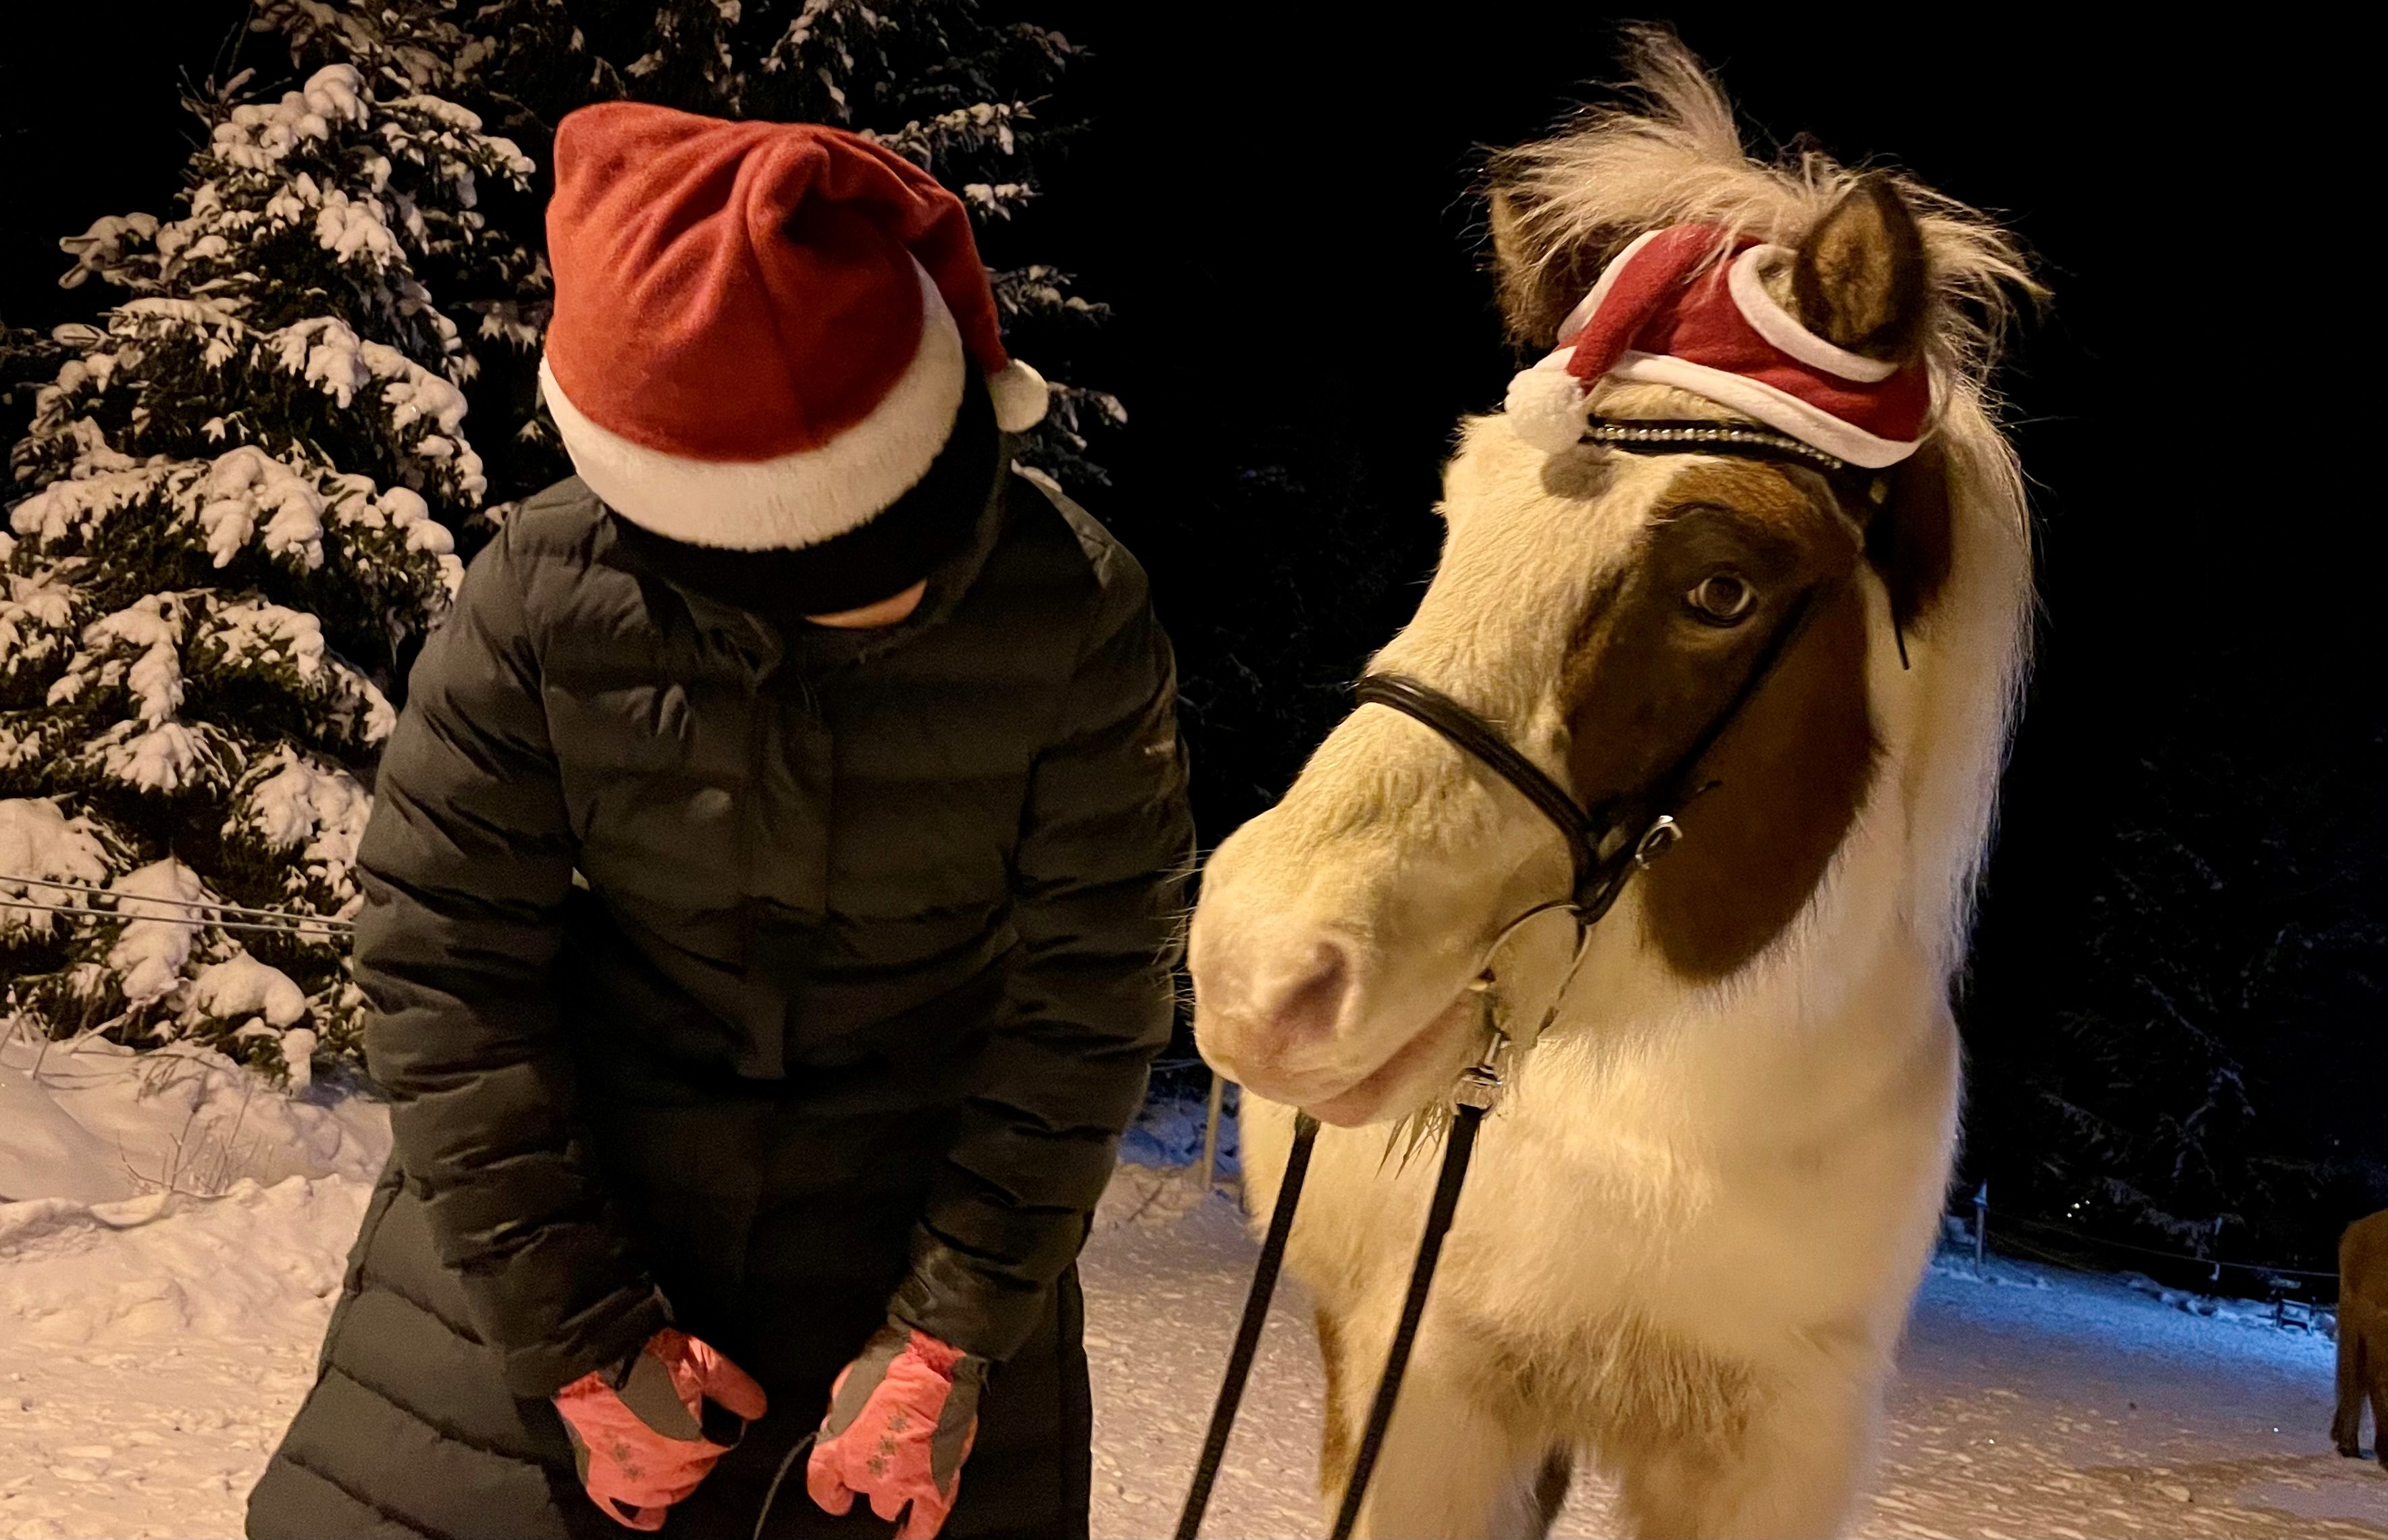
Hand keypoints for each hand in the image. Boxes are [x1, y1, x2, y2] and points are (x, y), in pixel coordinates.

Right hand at [553, 1327, 767, 1530]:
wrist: (592, 1358)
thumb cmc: (649, 1358)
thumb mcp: (705, 1362)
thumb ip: (736, 1390)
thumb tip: (757, 1409)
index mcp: (692, 1443)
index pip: (721, 1445)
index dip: (718, 1427)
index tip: (708, 1413)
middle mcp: (664, 1470)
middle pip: (696, 1470)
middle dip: (698, 1451)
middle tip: (684, 1425)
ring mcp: (631, 1480)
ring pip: (668, 1493)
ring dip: (676, 1478)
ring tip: (671, 1456)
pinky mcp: (601, 1480)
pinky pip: (627, 1512)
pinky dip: (641, 1514)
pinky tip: (651, 1515)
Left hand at [805, 1324, 987, 1539]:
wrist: (935, 1358)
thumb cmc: (891, 1363)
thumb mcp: (844, 1389)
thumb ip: (840, 1423)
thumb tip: (841, 1433)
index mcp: (836, 1450)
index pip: (823, 1488)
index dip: (830, 1492)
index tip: (837, 1494)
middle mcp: (866, 1474)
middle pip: (862, 1493)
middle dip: (868, 1479)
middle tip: (882, 1458)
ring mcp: (903, 1481)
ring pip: (890, 1507)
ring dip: (894, 1493)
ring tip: (901, 1477)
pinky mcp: (937, 1482)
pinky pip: (927, 1522)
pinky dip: (918, 1534)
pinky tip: (913, 1536)